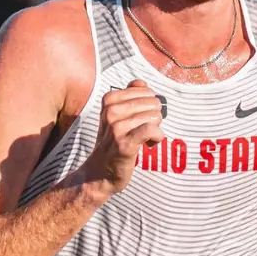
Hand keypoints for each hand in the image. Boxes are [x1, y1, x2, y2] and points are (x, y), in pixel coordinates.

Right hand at [76, 80, 163, 194]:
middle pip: (152, 102)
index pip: (145, 90)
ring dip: (155, 129)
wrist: (99, 172)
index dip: (148, 104)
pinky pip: (152, 130)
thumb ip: (130, 96)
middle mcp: (111, 112)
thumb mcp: (116, 115)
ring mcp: (116, 128)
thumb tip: (141, 83)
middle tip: (143, 129)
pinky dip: (157, 137)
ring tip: (144, 138)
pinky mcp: (125, 144)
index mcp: (109, 100)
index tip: (139, 117)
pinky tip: (150, 144)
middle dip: (153, 116)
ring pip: (153, 116)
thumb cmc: (112, 142)